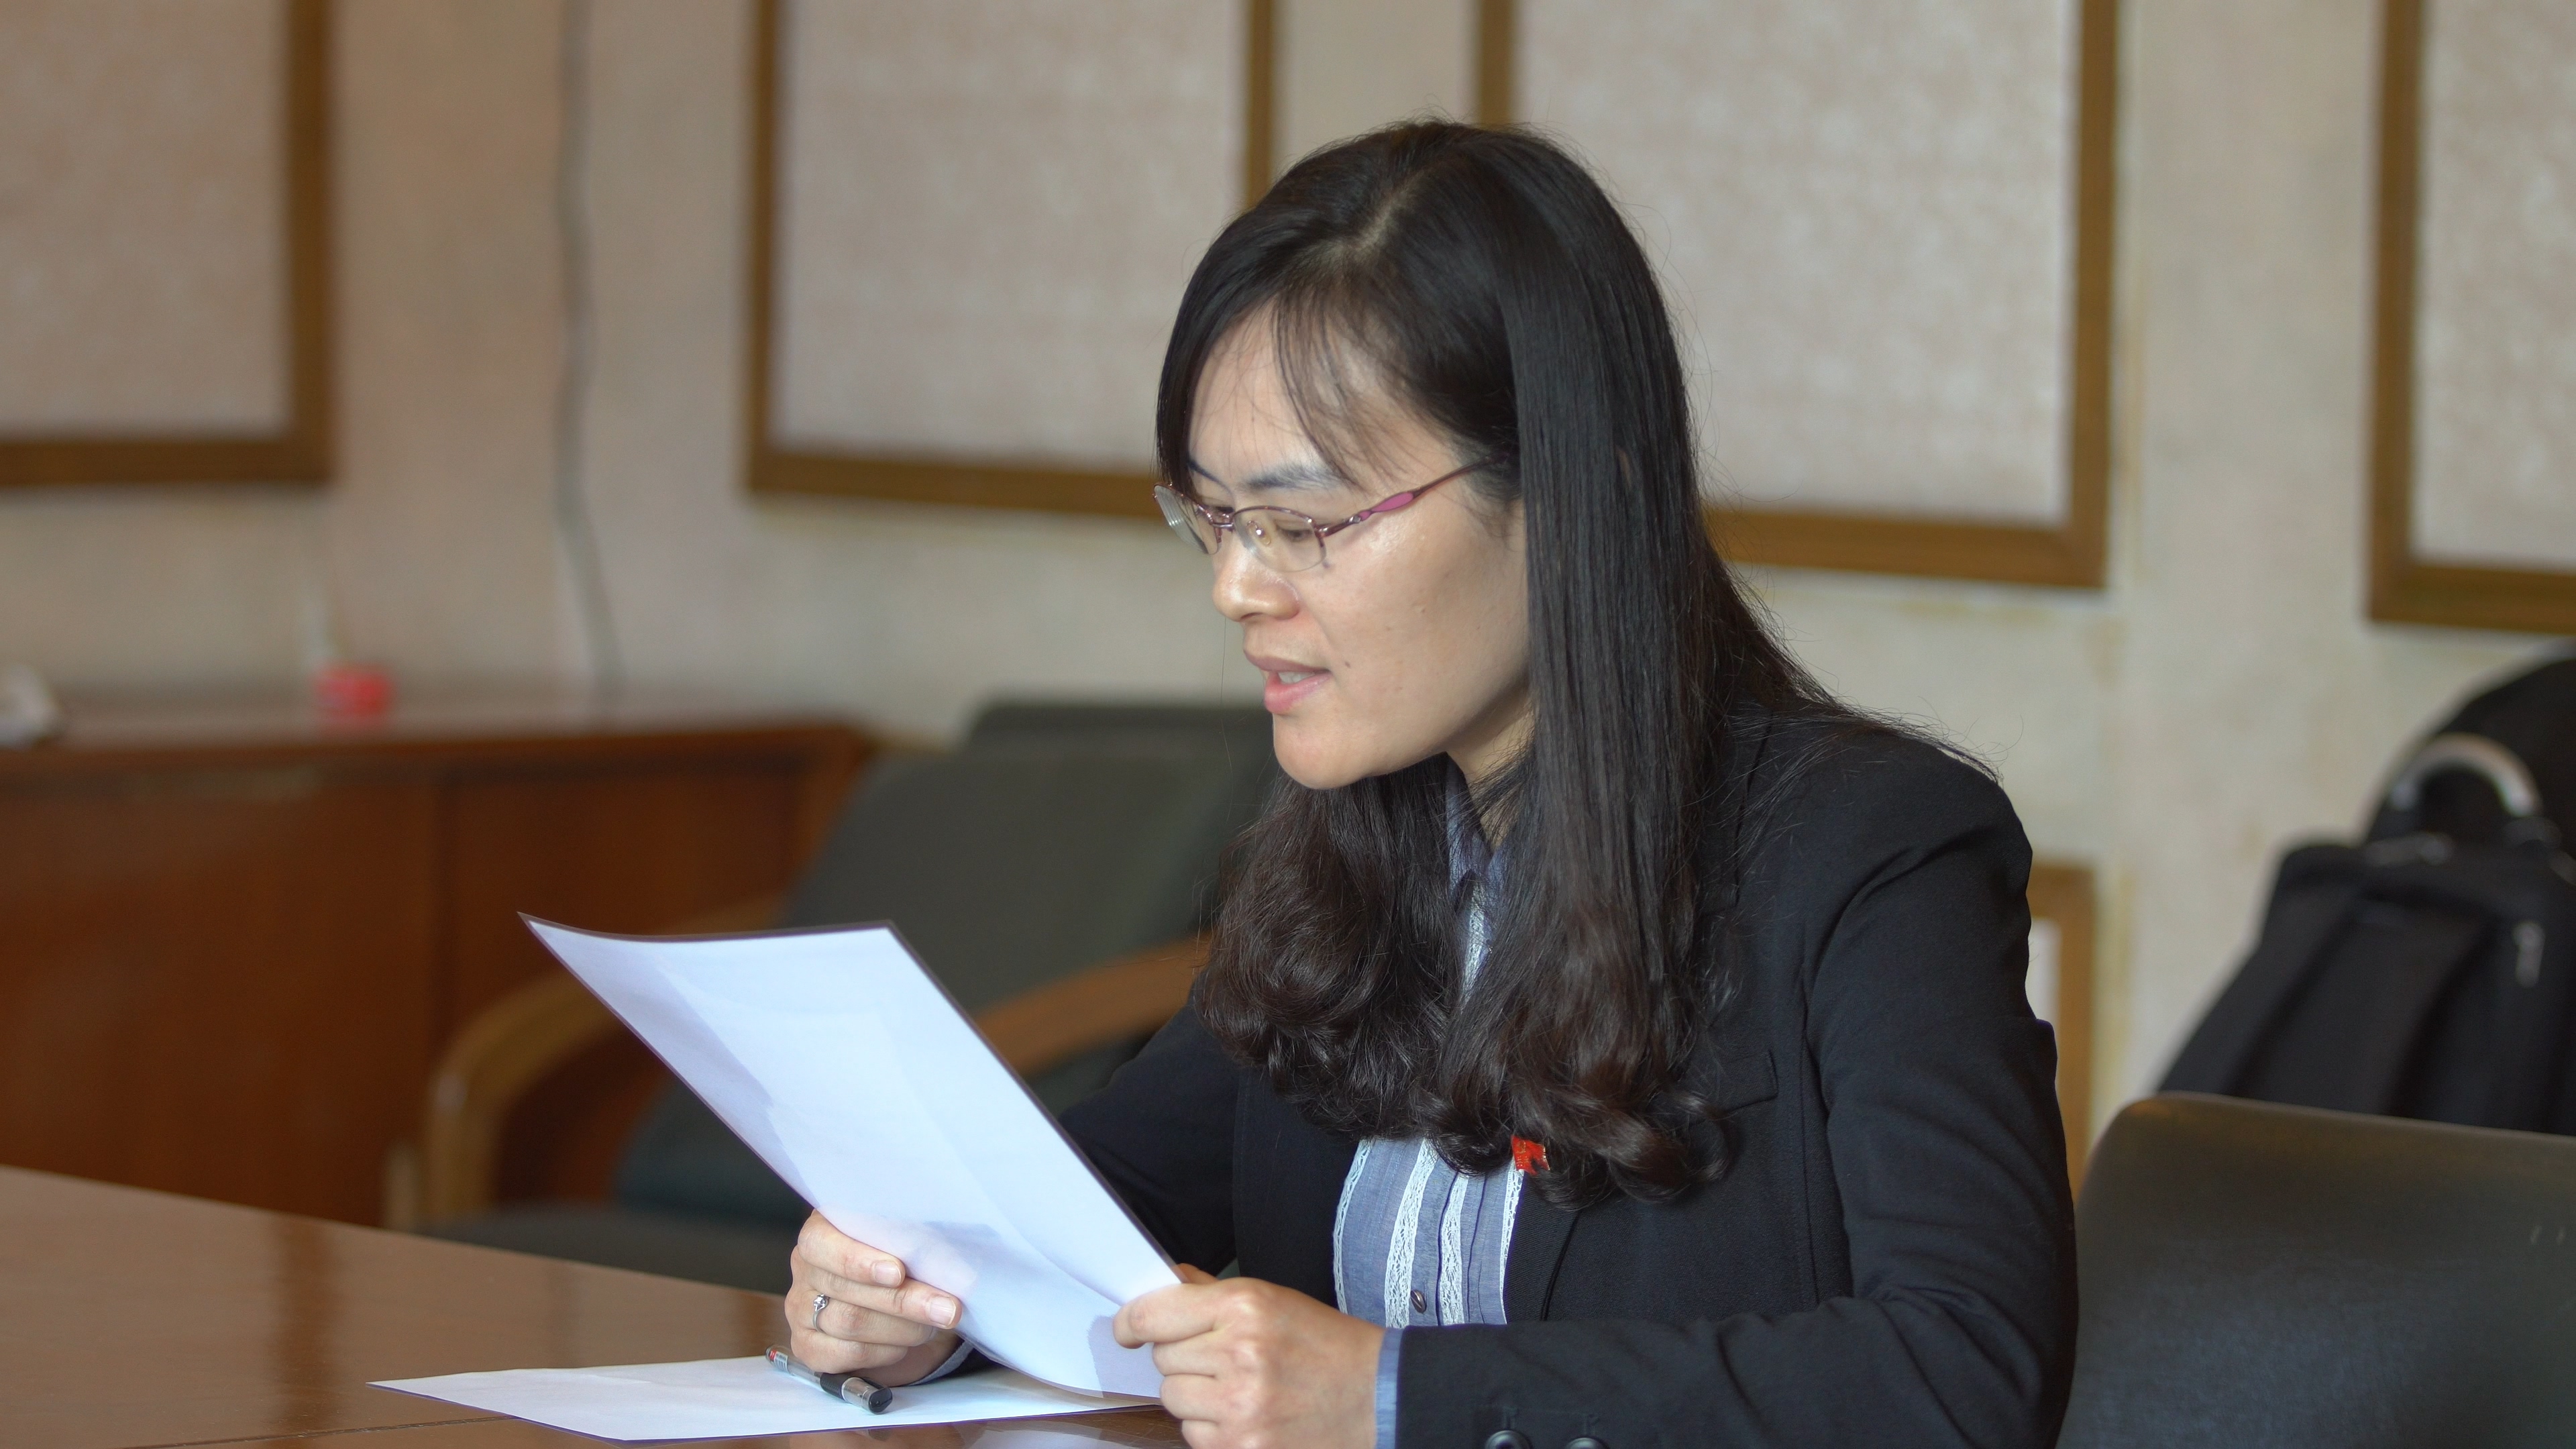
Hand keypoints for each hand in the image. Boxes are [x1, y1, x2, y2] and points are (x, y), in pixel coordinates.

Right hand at [783, 1210, 962, 1384]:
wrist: (892, 1313)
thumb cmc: (899, 1268)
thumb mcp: (900, 1247)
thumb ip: (907, 1246)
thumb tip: (941, 1261)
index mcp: (821, 1231)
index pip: (821, 1243)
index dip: (859, 1260)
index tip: (898, 1272)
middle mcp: (805, 1269)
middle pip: (847, 1288)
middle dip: (903, 1300)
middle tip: (947, 1308)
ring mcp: (800, 1311)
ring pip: (850, 1322)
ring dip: (902, 1327)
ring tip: (934, 1324)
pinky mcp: (808, 1348)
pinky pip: (846, 1353)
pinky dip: (884, 1351)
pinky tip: (905, 1344)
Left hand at [1114, 1265, 1382, 1448]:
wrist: (1377, 1397)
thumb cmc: (1326, 1346)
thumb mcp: (1273, 1300)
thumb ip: (1212, 1294)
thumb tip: (1165, 1283)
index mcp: (1244, 1307)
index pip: (1153, 1314)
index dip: (1131, 1323)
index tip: (1128, 1330)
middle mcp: (1238, 1354)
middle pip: (1163, 1359)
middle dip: (1183, 1357)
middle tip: (1220, 1358)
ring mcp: (1240, 1406)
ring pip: (1173, 1399)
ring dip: (1194, 1395)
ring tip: (1236, 1388)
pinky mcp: (1242, 1447)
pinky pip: (1193, 1434)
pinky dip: (1210, 1427)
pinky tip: (1243, 1415)